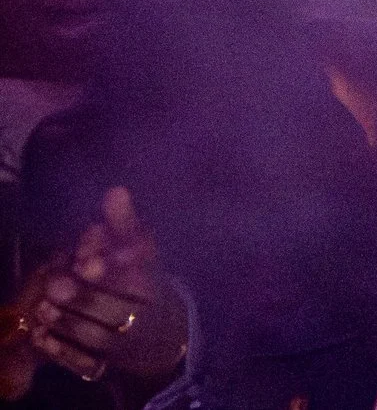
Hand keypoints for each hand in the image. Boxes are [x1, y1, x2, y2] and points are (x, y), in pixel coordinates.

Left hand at [22, 190, 183, 384]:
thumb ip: (124, 224)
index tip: (85, 261)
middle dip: (82, 297)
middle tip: (54, 284)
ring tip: (43, 307)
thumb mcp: (138, 250)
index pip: (134, 278)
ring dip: (66, 322)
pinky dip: (59, 349)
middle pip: (113, 309)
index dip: (109, 271)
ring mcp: (123, 343)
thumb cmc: (140, 281)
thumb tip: (115, 190)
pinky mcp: (106, 363)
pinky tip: (40, 335)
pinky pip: (81, 361)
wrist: (158, 332)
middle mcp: (142, 315)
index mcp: (151, 283)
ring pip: (94, 335)